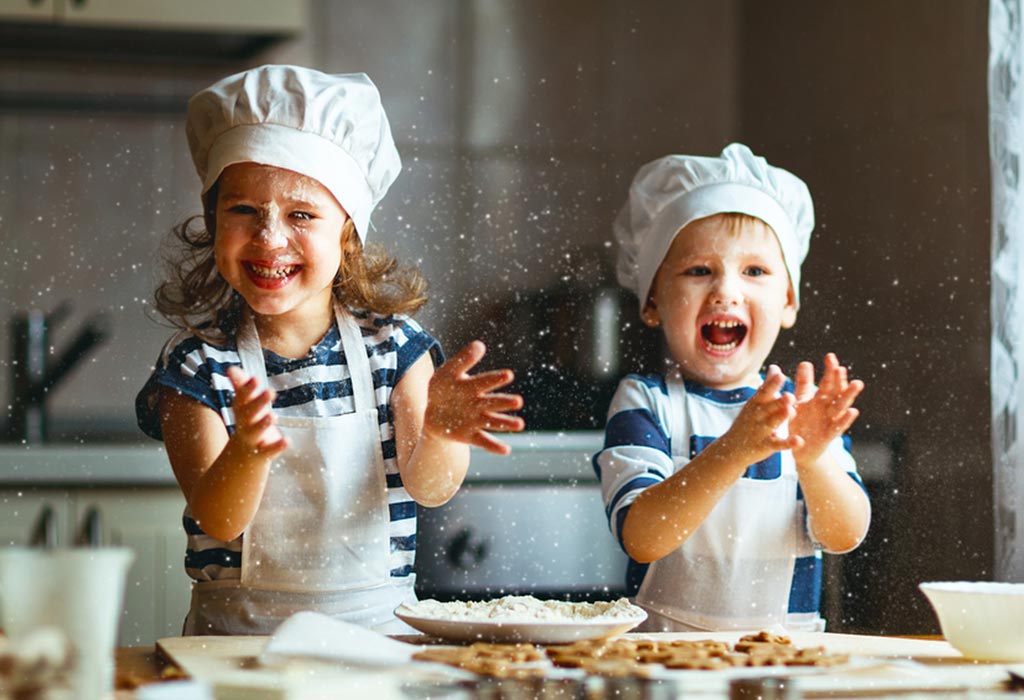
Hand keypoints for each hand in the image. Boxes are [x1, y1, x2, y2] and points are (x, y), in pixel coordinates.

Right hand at [226, 366, 288, 456]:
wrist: (241, 458)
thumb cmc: (247, 424)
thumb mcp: (244, 407)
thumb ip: (240, 387)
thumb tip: (230, 368)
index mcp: (241, 412)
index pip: (241, 399)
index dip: (247, 389)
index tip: (255, 379)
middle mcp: (244, 424)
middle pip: (249, 413)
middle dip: (258, 402)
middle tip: (270, 391)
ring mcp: (253, 439)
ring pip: (255, 431)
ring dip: (263, 423)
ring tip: (273, 415)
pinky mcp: (262, 453)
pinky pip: (269, 450)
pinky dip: (277, 446)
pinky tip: (287, 440)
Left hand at [424, 340, 524, 454]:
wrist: (433, 412)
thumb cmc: (444, 388)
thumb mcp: (448, 372)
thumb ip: (462, 359)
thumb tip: (480, 345)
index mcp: (473, 386)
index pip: (485, 381)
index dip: (495, 379)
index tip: (509, 375)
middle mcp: (479, 403)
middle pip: (493, 402)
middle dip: (505, 402)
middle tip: (518, 401)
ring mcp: (476, 420)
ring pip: (493, 421)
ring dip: (506, 423)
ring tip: (520, 424)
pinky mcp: (470, 435)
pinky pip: (484, 441)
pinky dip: (494, 447)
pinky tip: (506, 450)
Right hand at [723, 365, 802, 464]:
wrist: (730, 449)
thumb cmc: (747, 422)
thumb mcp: (754, 403)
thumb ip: (767, 386)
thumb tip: (775, 367)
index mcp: (755, 404)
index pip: (764, 392)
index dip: (772, 384)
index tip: (780, 375)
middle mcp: (757, 416)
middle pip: (769, 407)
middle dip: (778, 401)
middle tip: (790, 394)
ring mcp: (760, 431)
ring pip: (772, 423)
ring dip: (781, 417)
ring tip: (791, 411)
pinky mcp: (765, 446)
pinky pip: (778, 444)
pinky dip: (788, 443)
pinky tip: (799, 441)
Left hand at [789, 353, 863, 465]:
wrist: (800, 449)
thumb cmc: (802, 423)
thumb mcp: (800, 402)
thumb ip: (803, 384)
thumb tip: (806, 362)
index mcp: (820, 400)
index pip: (827, 382)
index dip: (829, 371)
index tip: (830, 356)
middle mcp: (828, 409)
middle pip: (836, 392)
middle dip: (839, 380)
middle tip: (841, 368)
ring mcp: (830, 421)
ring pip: (841, 407)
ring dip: (849, 395)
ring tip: (857, 383)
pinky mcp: (828, 436)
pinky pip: (837, 427)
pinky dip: (845, 419)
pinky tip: (853, 411)